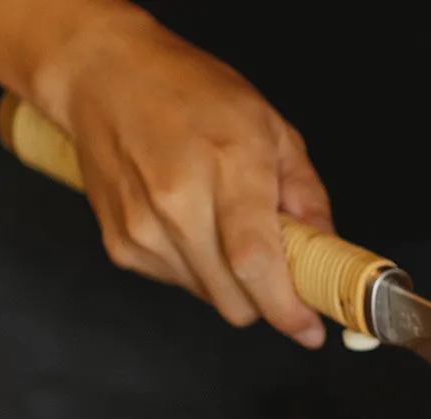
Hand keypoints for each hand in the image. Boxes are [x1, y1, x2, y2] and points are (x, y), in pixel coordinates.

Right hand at [29, 8, 331, 345]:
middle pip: (234, 300)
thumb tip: (327, 249)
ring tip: (223, 226)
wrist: (103, 76)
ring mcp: (143, 228)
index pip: (255, 262)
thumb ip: (306, 194)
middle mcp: (178, 203)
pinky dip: (197, 269)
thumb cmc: (189, 92)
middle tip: (276, 265)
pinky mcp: (121, 245)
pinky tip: (190, 224)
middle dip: (265, 299)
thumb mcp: (271, 128)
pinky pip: (177, 283)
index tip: (309, 329)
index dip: (287, 308)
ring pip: (209, 298)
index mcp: (228, 168)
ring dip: (231, 282)